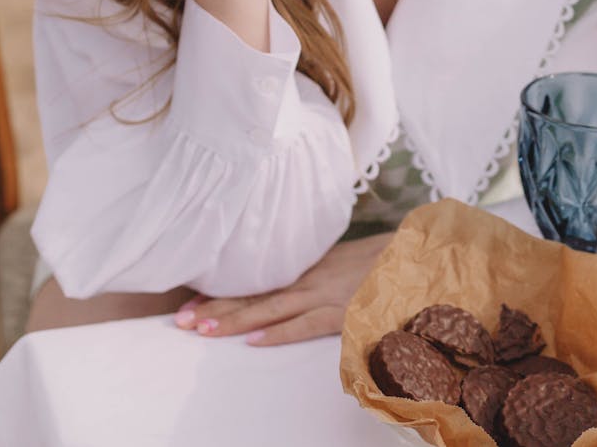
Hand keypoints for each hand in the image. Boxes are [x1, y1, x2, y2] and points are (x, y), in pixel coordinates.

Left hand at [174, 232, 393, 345]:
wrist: (416, 253)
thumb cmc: (380, 261)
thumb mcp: (340, 263)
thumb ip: (313, 273)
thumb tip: (286, 285)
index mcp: (305, 266)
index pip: (254, 281)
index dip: (221, 294)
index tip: (189, 305)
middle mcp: (308, 277)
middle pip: (254, 293)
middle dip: (216, 308)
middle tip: (180, 322)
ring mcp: (324, 292)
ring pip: (271, 307)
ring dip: (235, 320)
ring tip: (203, 332)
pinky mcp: (343, 310)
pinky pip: (306, 324)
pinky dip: (281, 333)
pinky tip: (255, 342)